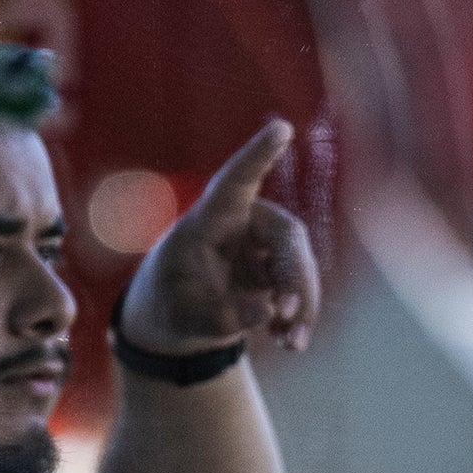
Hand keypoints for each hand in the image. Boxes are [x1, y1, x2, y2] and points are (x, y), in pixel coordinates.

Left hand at [118, 118, 321, 357]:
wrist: (176, 321)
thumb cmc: (168, 306)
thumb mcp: (181, 319)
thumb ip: (219, 317)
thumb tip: (268, 311)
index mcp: (208, 219)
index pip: (236, 181)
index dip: (258, 154)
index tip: (282, 127)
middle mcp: (242, 223)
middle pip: (286, 235)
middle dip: (295, 275)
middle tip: (289, 313)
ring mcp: (262, 246)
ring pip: (300, 263)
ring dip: (303, 303)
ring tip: (292, 345)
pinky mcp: (275, 269)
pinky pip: (300, 287)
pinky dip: (300, 315)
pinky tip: (290, 344)